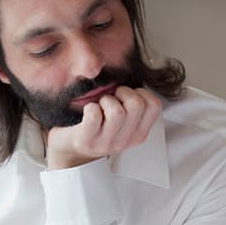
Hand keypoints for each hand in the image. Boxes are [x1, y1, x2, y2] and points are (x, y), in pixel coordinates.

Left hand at [45, 86, 162, 169]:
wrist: (71, 148)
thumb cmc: (97, 128)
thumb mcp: (123, 122)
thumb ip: (134, 107)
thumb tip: (136, 76)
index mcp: (138, 134)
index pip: (155, 105)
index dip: (141, 93)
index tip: (128, 97)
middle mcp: (125, 141)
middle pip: (137, 105)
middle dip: (123, 93)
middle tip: (113, 98)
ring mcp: (106, 143)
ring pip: (117, 112)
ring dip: (106, 100)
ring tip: (100, 105)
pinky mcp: (87, 141)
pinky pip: (94, 114)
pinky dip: (90, 107)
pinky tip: (88, 111)